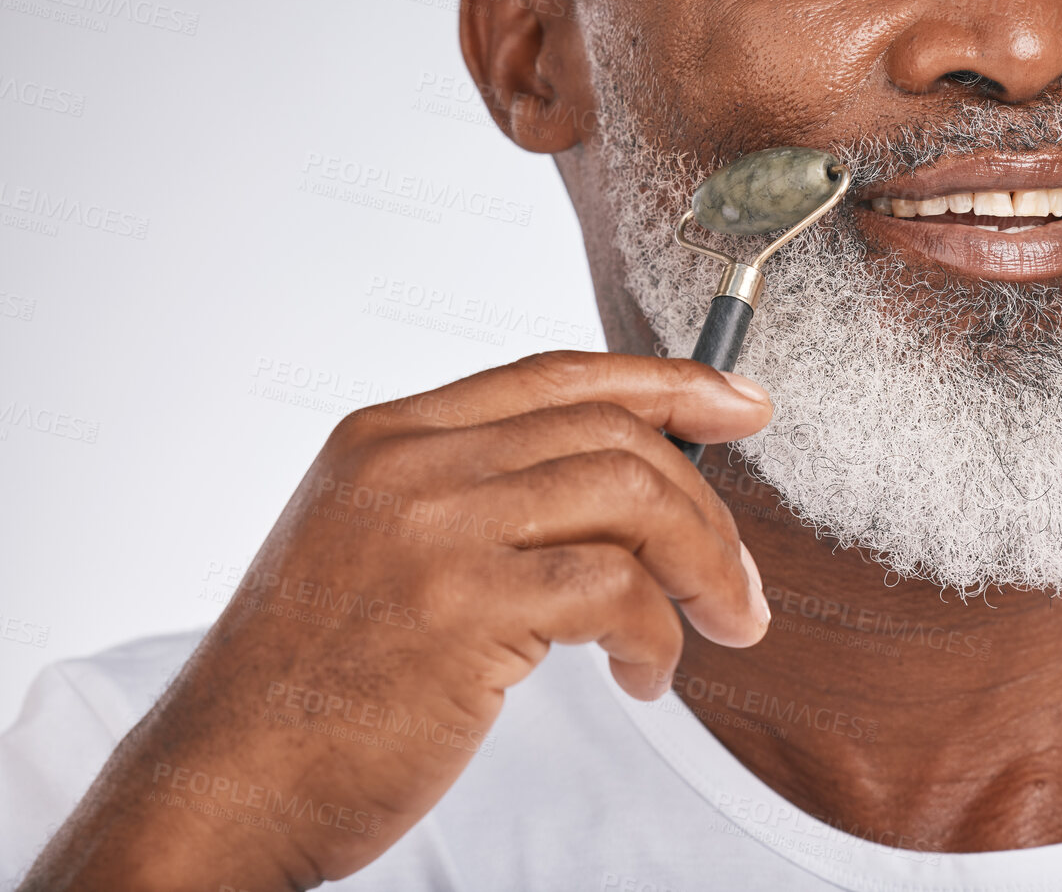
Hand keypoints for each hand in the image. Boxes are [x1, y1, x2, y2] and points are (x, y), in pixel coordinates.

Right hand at [22, 352, 773, 891]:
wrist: (223, 785)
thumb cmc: (313, 685)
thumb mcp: (377, 549)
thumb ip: (478, 499)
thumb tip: (625, 492)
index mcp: (390, 437)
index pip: (558, 374)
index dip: (665, 380)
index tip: (741, 404)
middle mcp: (410, 462)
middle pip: (613, 432)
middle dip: (705, 504)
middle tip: (739, 581)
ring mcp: (433, 528)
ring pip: (631, 496)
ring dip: (705, 564)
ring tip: (719, 624)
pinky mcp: (462, 606)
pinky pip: (616, 590)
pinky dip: (658, 635)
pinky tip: (644, 677)